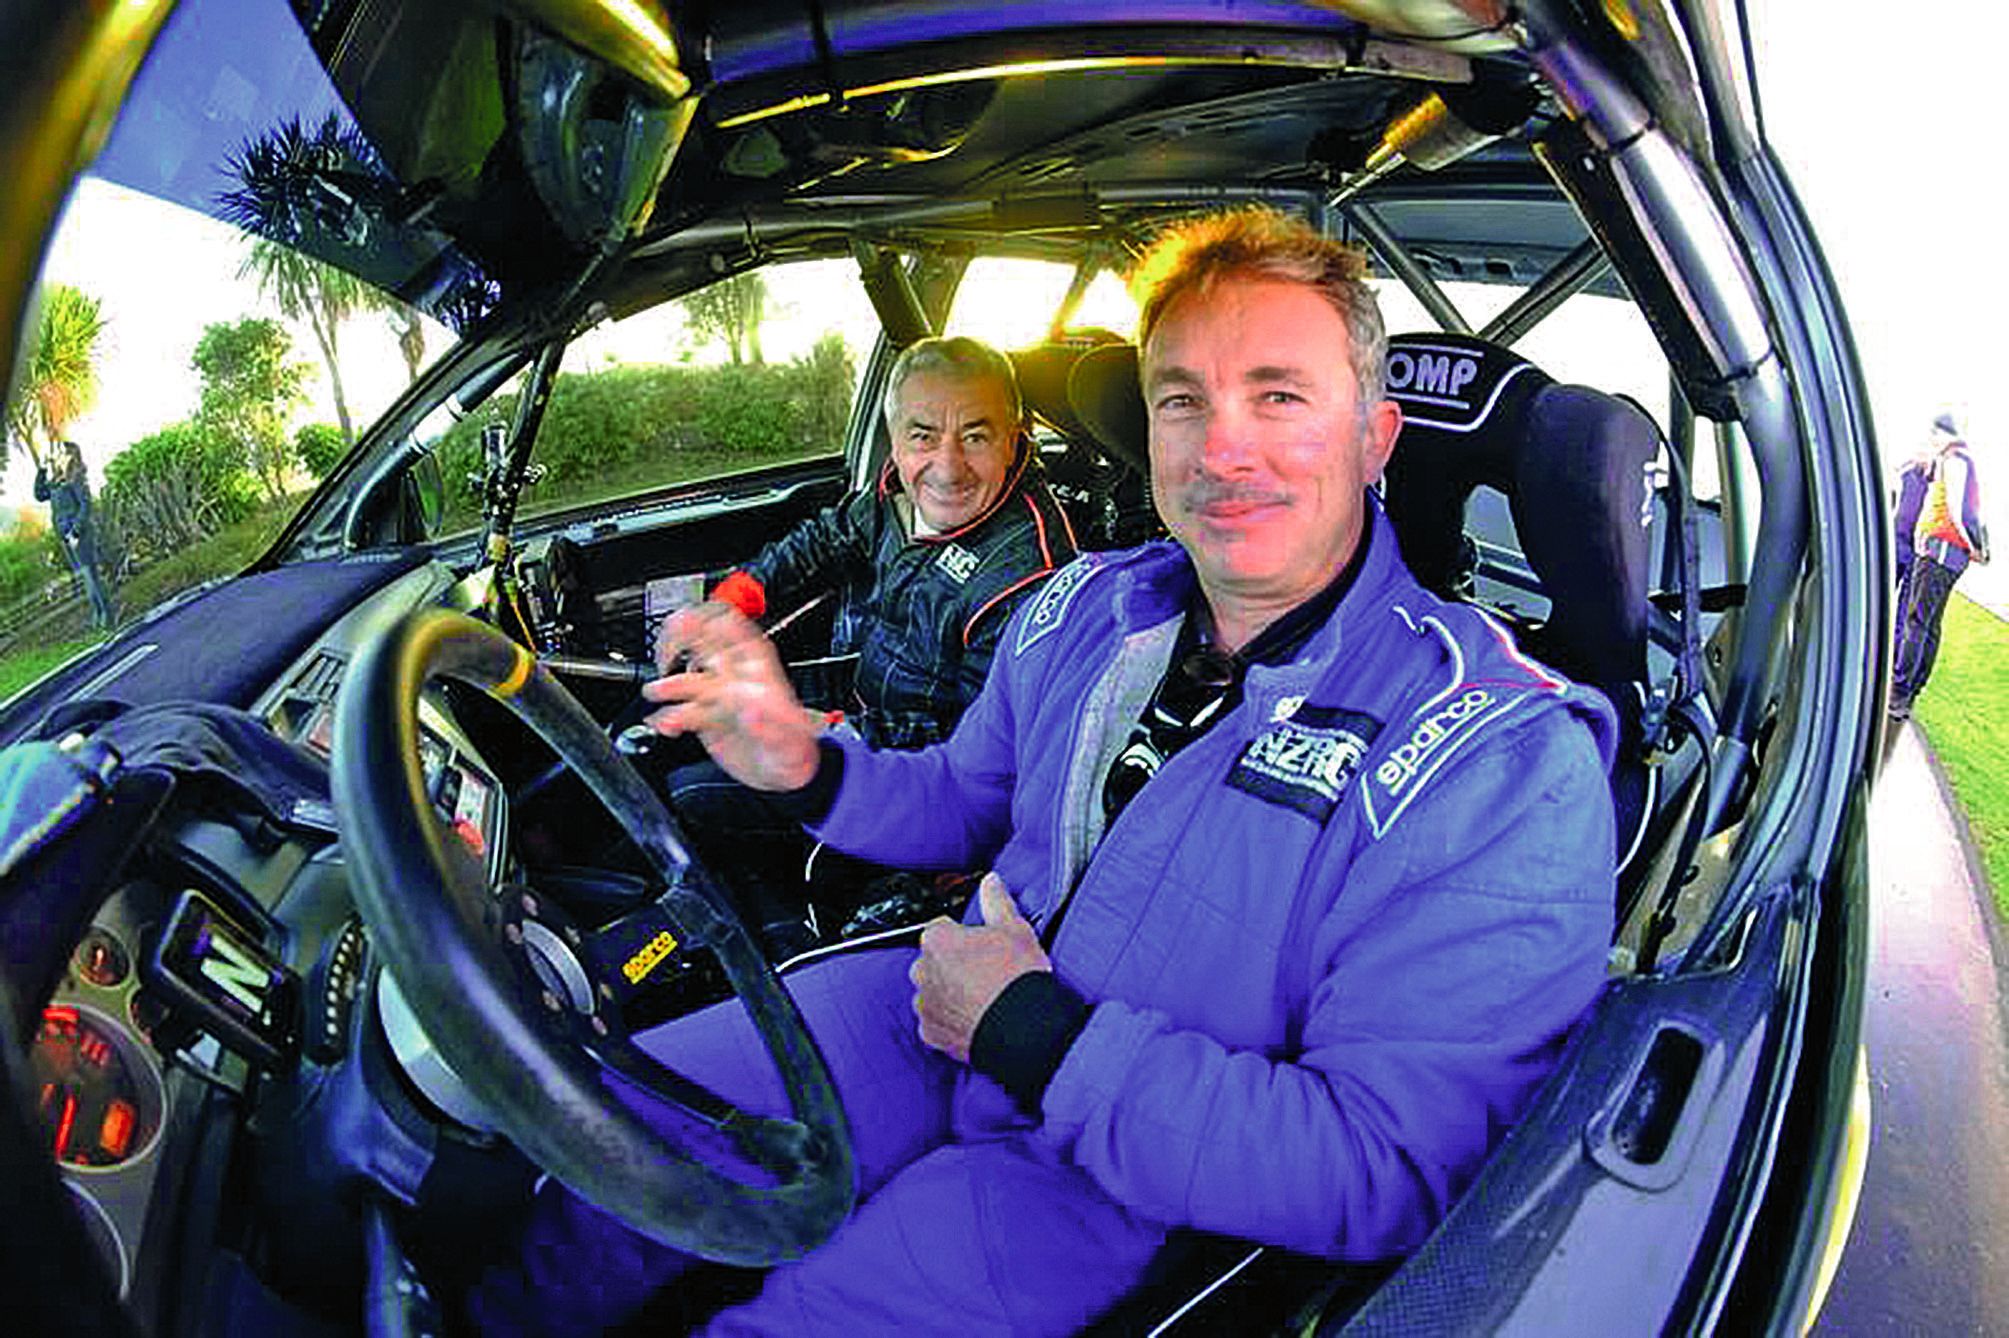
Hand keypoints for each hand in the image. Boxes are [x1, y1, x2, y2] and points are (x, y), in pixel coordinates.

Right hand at [642, 602, 820, 790]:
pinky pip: (680, 710)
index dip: (710, 618)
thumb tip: (751, 706)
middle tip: (664, 652)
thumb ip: (769, 722)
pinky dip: (667, 716)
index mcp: (759, 670)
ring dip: (669, 683)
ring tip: (657, 693)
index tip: (691, 624)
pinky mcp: (706, 718)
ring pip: (687, 678)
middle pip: (703, 643)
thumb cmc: (794, 751)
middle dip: (679, 639)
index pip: (734, 628)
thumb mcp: (789, 738)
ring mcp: (719, 697)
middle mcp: (735, 678)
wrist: (783, 775)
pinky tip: (665, 725)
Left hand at [910, 874, 1050, 1062]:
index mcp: (938, 940)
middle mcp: (923, 971)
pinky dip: (950, 1020)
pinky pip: (935, 1021)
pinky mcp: (930, 1033)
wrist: (1023, 1028)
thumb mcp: (1014, 929)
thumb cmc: (1017, 978)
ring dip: (949, 992)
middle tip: (983, 972)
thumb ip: (996, 902)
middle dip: (952, 965)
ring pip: (932, 991)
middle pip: (933, 961)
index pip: (941, 928)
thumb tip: (991, 882)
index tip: (980, 946)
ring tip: (981, 998)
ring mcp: (925, 1003)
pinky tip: (975, 1018)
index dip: (964, 936)